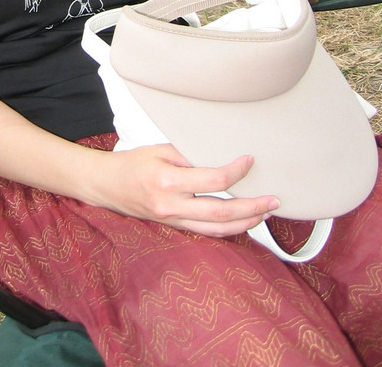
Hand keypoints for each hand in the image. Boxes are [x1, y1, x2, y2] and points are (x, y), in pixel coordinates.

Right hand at [96, 144, 278, 236]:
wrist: (107, 186)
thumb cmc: (132, 163)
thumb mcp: (159, 149)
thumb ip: (190, 154)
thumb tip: (221, 154)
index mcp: (168, 182)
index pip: (213, 181)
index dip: (237, 171)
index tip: (250, 160)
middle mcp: (172, 206)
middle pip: (221, 213)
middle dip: (252, 207)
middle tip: (274, 200)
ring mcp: (173, 220)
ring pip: (217, 230)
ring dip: (246, 223)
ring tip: (266, 213)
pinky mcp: (174, 226)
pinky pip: (206, 232)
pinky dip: (228, 229)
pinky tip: (243, 221)